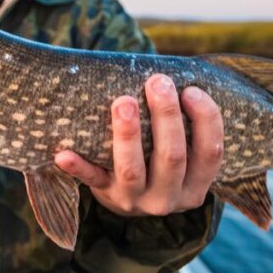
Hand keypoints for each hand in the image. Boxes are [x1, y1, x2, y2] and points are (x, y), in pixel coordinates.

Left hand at [54, 74, 223, 216]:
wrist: (128, 196)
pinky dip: (77, 168)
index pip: (210, 153)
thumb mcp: (182, 150)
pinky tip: (63, 154)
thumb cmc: (158, 156)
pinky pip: (90, 180)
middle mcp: (168, 197)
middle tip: (157, 82)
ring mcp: (135, 199)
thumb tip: (173, 73)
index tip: (191, 90)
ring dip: (127, 134)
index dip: (205, 120)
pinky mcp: (105, 195)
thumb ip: (183, 121)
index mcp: (195, 184)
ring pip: (132, 169)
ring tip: (122, 102)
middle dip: (166, 116)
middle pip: (172, 157)